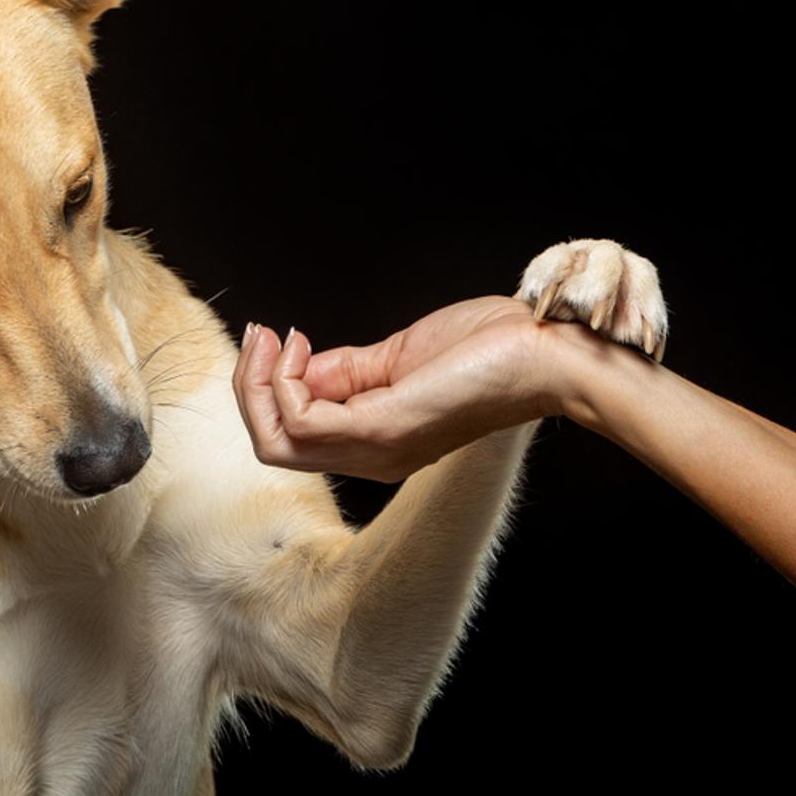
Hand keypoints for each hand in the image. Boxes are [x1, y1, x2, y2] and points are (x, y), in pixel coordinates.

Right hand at [231, 296, 561, 481]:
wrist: (545, 352)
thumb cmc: (489, 348)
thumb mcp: (397, 356)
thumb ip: (345, 370)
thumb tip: (297, 368)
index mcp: (376, 443)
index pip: (293, 435)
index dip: (270, 386)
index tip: (279, 338)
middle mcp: (372, 457)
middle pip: (272, 446)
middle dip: (250, 388)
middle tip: (258, 338)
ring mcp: (375, 448)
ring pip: (275, 440)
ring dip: (257, 382)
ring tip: (270, 339)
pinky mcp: (382, 430)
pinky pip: (300, 420)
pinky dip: (285, 379)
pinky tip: (300, 346)